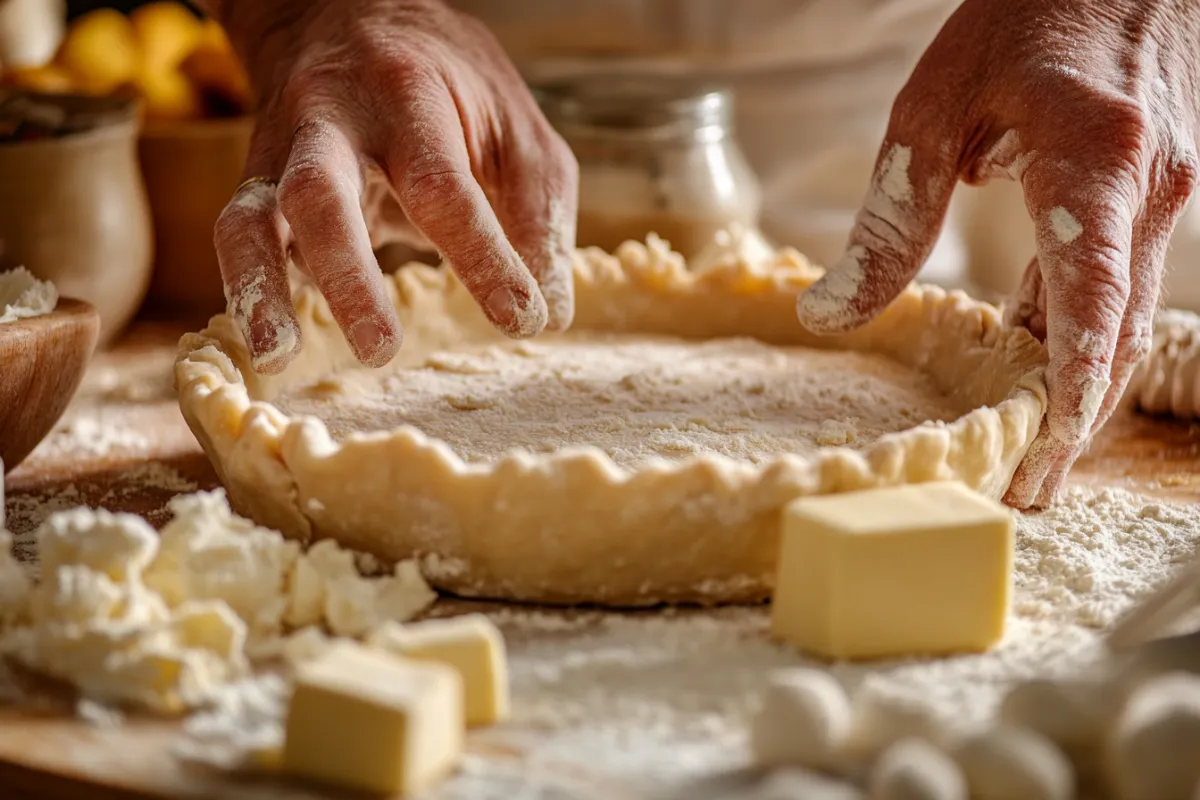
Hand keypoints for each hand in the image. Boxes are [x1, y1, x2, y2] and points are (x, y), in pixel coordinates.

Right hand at [205, 0, 577, 373]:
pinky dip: (247, 291)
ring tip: (279, 354)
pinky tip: (267, 344)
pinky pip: (238, 238)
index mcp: (410, 99)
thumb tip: (548, 313)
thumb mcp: (515, 130)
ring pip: (251, 217)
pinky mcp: (257, 186)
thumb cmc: (448, 86)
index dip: (484, 256)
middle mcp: (332, 123)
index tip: (523, 319)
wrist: (342, 15)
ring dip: (260, 289)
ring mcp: (282, 155)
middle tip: (382, 349)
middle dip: (348, 276)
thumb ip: (538, 216)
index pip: (443, 185)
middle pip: (322, 194)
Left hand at [795, 0, 1198, 507]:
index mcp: (1096, 165)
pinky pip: (1110, 288)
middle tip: (1019, 495)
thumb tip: (832, 314)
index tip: (1039, 457)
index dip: (1070, 390)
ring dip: (1074, 394)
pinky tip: (1026, 374)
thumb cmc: (1026, 15)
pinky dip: (1072, 339)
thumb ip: (892, 219)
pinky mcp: (1147, 201)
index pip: (1095, 303)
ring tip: (1022, 459)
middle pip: (1115, 339)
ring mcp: (1159, 200)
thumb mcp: (933, 108)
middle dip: (1069, 425)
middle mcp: (1146, 194)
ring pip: (1120, 323)